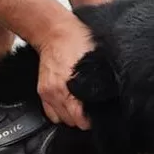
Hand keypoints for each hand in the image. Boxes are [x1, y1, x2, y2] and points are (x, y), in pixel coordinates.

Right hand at [36, 15, 94, 129]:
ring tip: (80, 107)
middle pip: (72, 122)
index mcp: (70, 87)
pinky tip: (68, 104)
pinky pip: (50, 113)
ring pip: (61, 120)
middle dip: (83, 118)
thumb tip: (112, 97)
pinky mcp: (42, 91)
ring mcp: (47, 93)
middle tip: (92, 109)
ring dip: (71, 116)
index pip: (82, 119)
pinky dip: (59, 113)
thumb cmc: (77, 41)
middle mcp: (56, 93)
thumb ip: (101, 82)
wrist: (54, 31)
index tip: (100, 114)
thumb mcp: (96, 61)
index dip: (94, 119)